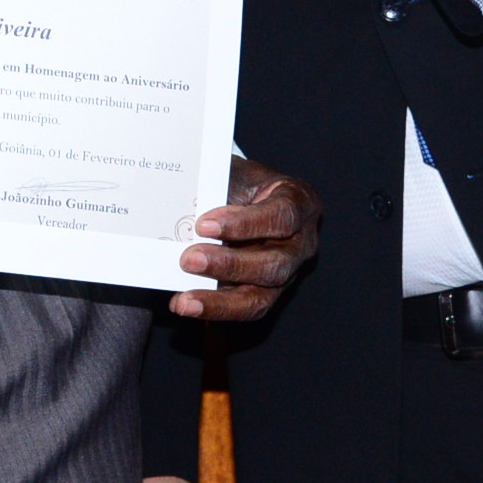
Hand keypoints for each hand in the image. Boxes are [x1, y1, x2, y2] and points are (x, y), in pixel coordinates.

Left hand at [169, 157, 320, 319]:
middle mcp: (301, 243)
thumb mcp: (234, 173)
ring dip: (219, 300)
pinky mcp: (266, 293)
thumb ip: (217, 190)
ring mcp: (286, 273)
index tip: (204, 225)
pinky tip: (185, 303)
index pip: (281, 217)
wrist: (242, 193)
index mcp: (299, 203)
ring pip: (260, 297)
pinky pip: (243, 309)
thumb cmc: (240, 181)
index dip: (245, 224)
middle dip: (229, 265)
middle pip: (275, 264)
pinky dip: (213, 308)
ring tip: (186, 300)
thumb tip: (182, 212)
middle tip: (189, 260)